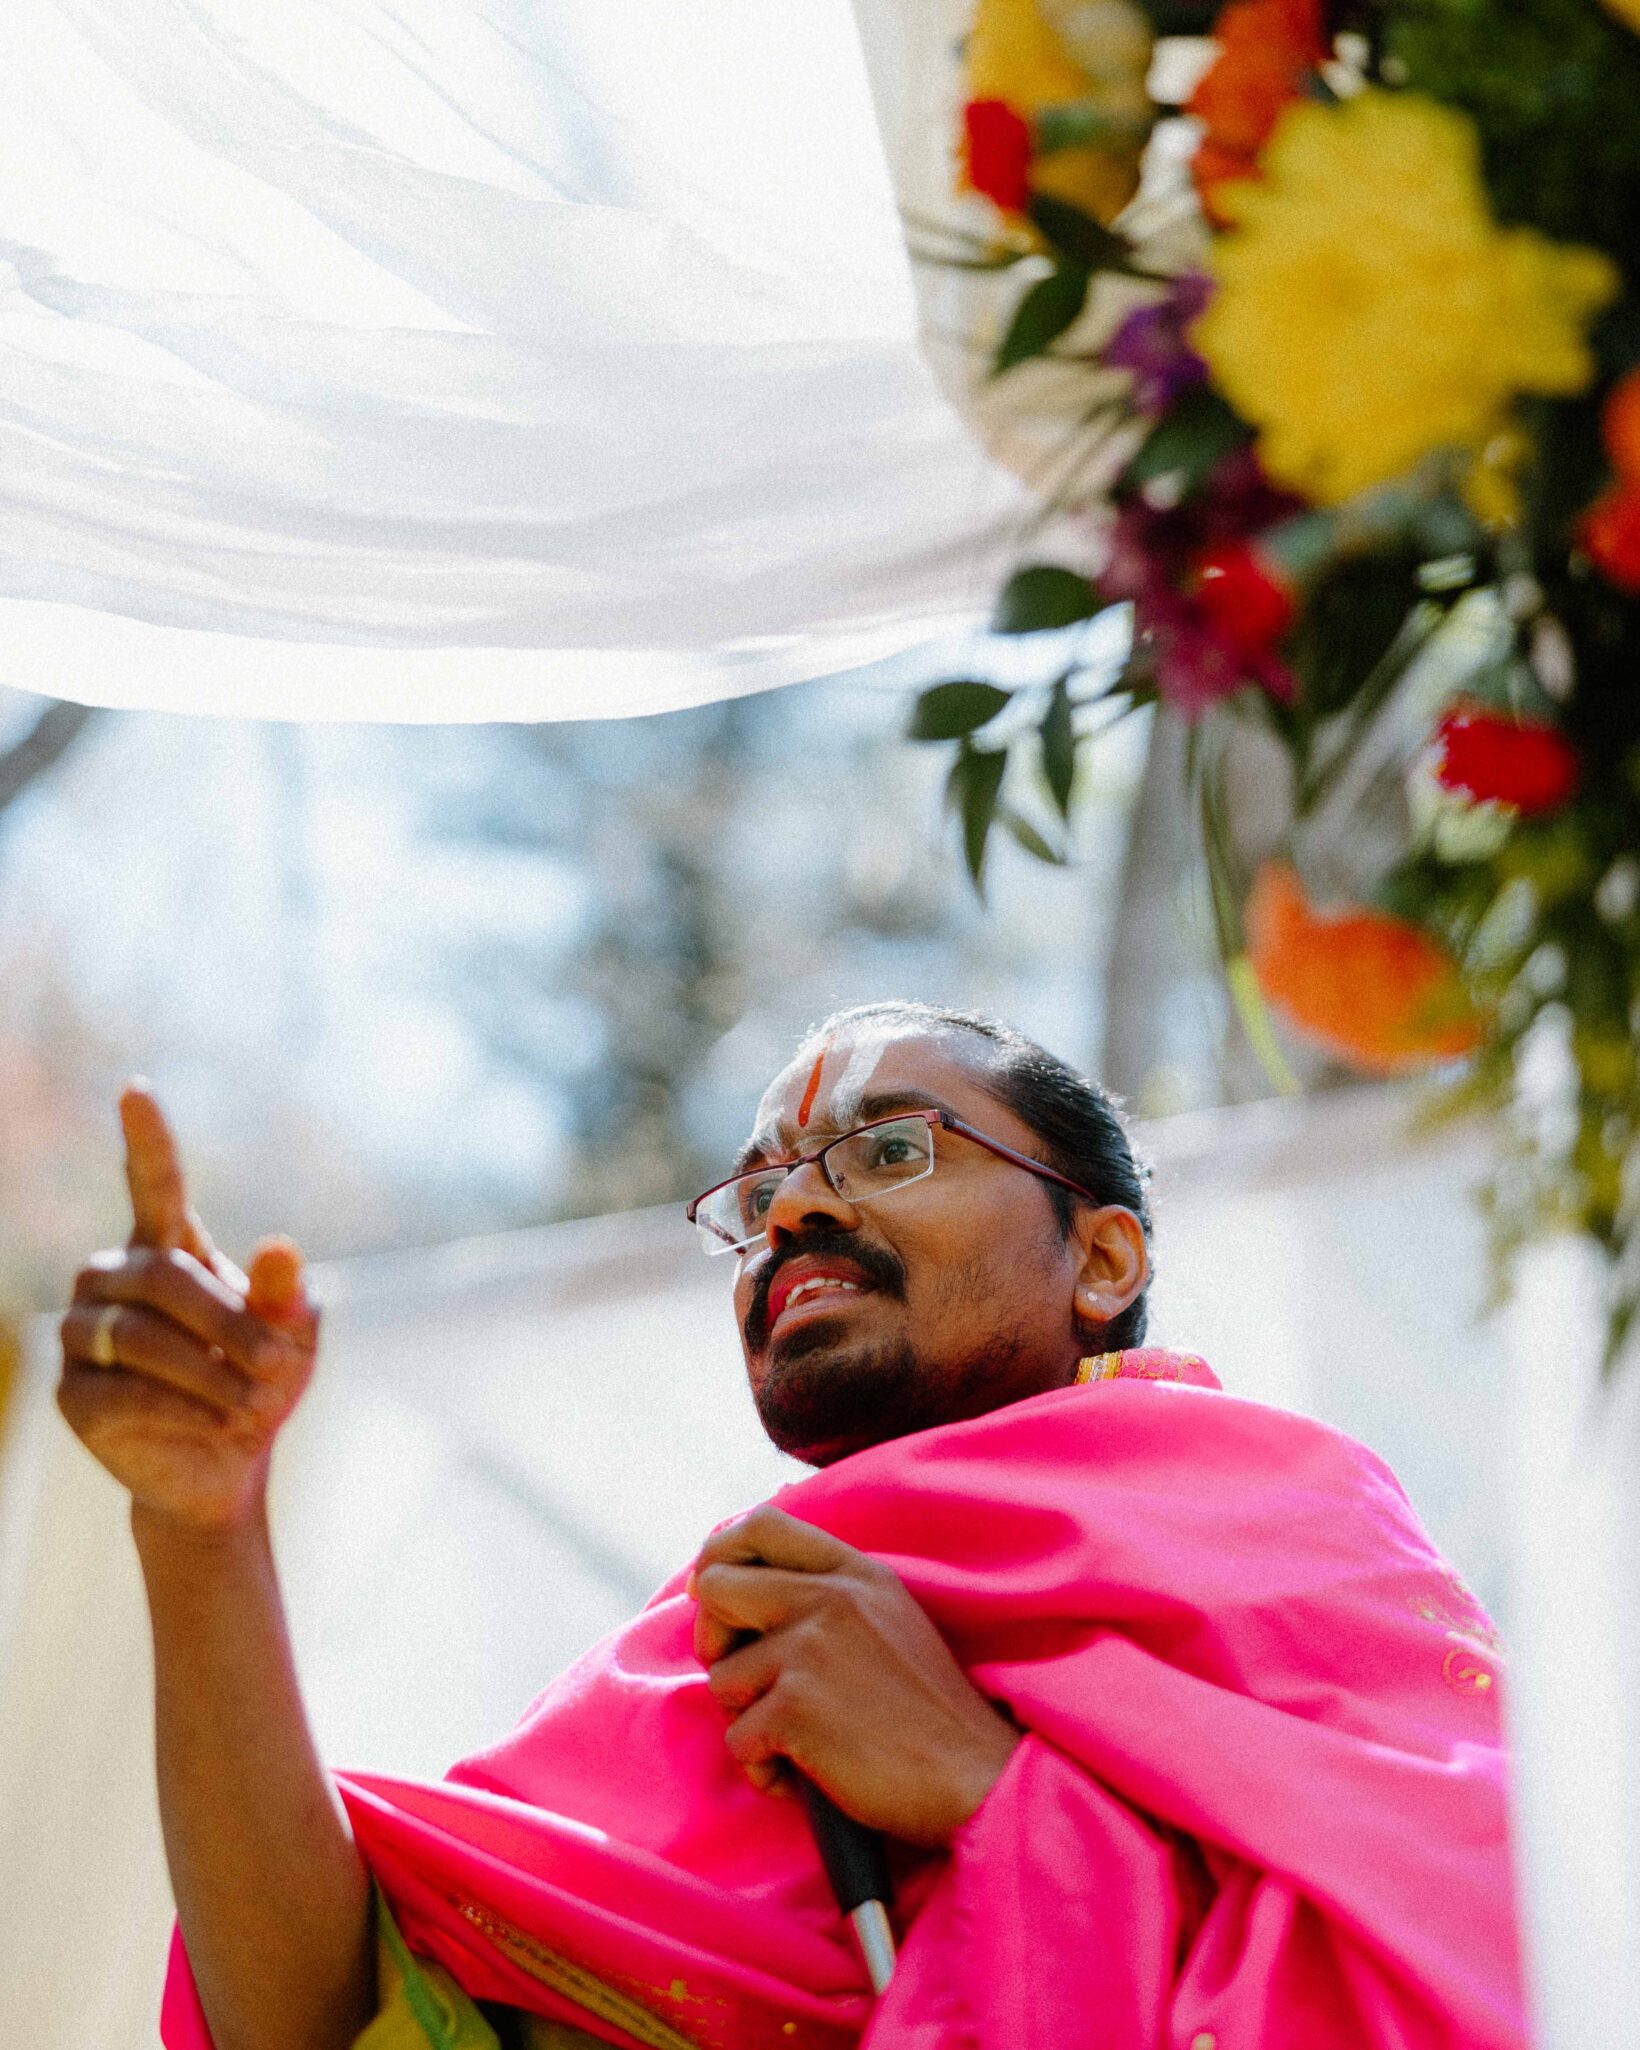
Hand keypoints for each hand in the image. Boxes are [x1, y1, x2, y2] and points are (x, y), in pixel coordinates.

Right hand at [57, 1085, 318, 1537]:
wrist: (224, 1465)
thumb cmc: (259, 1382)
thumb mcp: (292, 1338)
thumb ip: (285, 1296)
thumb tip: (282, 1246)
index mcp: (167, 1247)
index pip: (153, 1183)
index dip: (147, 1139)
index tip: (138, 1089)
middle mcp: (112, 1279)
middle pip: (165, 1279)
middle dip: (230, 1325)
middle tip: (282, 1366)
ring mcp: (81, 1333)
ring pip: (140, 1337)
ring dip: (211, 1375)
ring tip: (255, 1403)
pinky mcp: (72, 1394)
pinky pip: (125, 1392)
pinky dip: (183, 1410)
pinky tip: (216, 1424)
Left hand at [691, 1505, 1018, 1847]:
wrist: (975, 1779)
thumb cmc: (928, 1714)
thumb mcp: (889, 1619)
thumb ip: (830, 1595)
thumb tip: (741, 1586)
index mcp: (855, 1572)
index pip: (760, 1525)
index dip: (721, 1555)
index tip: (714, 1593)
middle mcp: (830, 1597)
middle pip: (716, 1586)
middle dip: (713, 1638)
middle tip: (743, 1682)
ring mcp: (810, 1649)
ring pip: (721, 1675)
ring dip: (747, 1719)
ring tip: (798, 1742)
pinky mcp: (795, 1708)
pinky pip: (737, 1740)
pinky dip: (763, 1770)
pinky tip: (803, 1778)